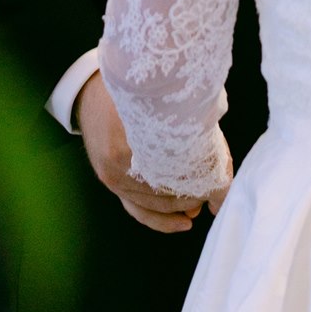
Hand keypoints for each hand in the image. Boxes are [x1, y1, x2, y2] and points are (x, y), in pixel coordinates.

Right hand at [75, 72, 204, 232]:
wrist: (91, 90)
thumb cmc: (133, 89)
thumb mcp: (163, 100)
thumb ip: (191, 126)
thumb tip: (219, 160)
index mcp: (130, 136)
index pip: (175, 167)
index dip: (200, 176)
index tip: (219, 178)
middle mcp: (117, 160)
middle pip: (164, 188)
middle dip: (193, 192)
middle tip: (215, 190)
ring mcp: (111, 174)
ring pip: (153, 204)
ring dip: (180, 206)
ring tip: (202, 203)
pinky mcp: (110, 181)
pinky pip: (136, 208)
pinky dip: (161, 219)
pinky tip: (182, 222)